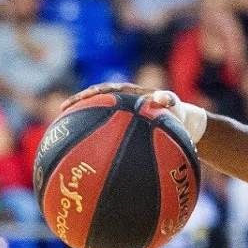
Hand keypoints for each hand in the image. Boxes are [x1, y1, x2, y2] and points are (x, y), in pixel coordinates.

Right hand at [61, 84, 207, 143]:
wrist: (185, 126)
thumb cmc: (179, 114)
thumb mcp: (175, 105)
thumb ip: (168, 99)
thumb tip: (162, 97)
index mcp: (129, 94)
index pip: (105, 90)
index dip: (89, 95)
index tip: (76, 100)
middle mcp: (121, 104)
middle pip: (95, 103)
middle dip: (78, 106)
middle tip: (62, 111)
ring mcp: (122, 118)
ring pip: (99, 118)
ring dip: (83, 123)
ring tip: (66, 132)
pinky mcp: (125, 130)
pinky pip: (108, 134)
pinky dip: (98, 141)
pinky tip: (88, 156)